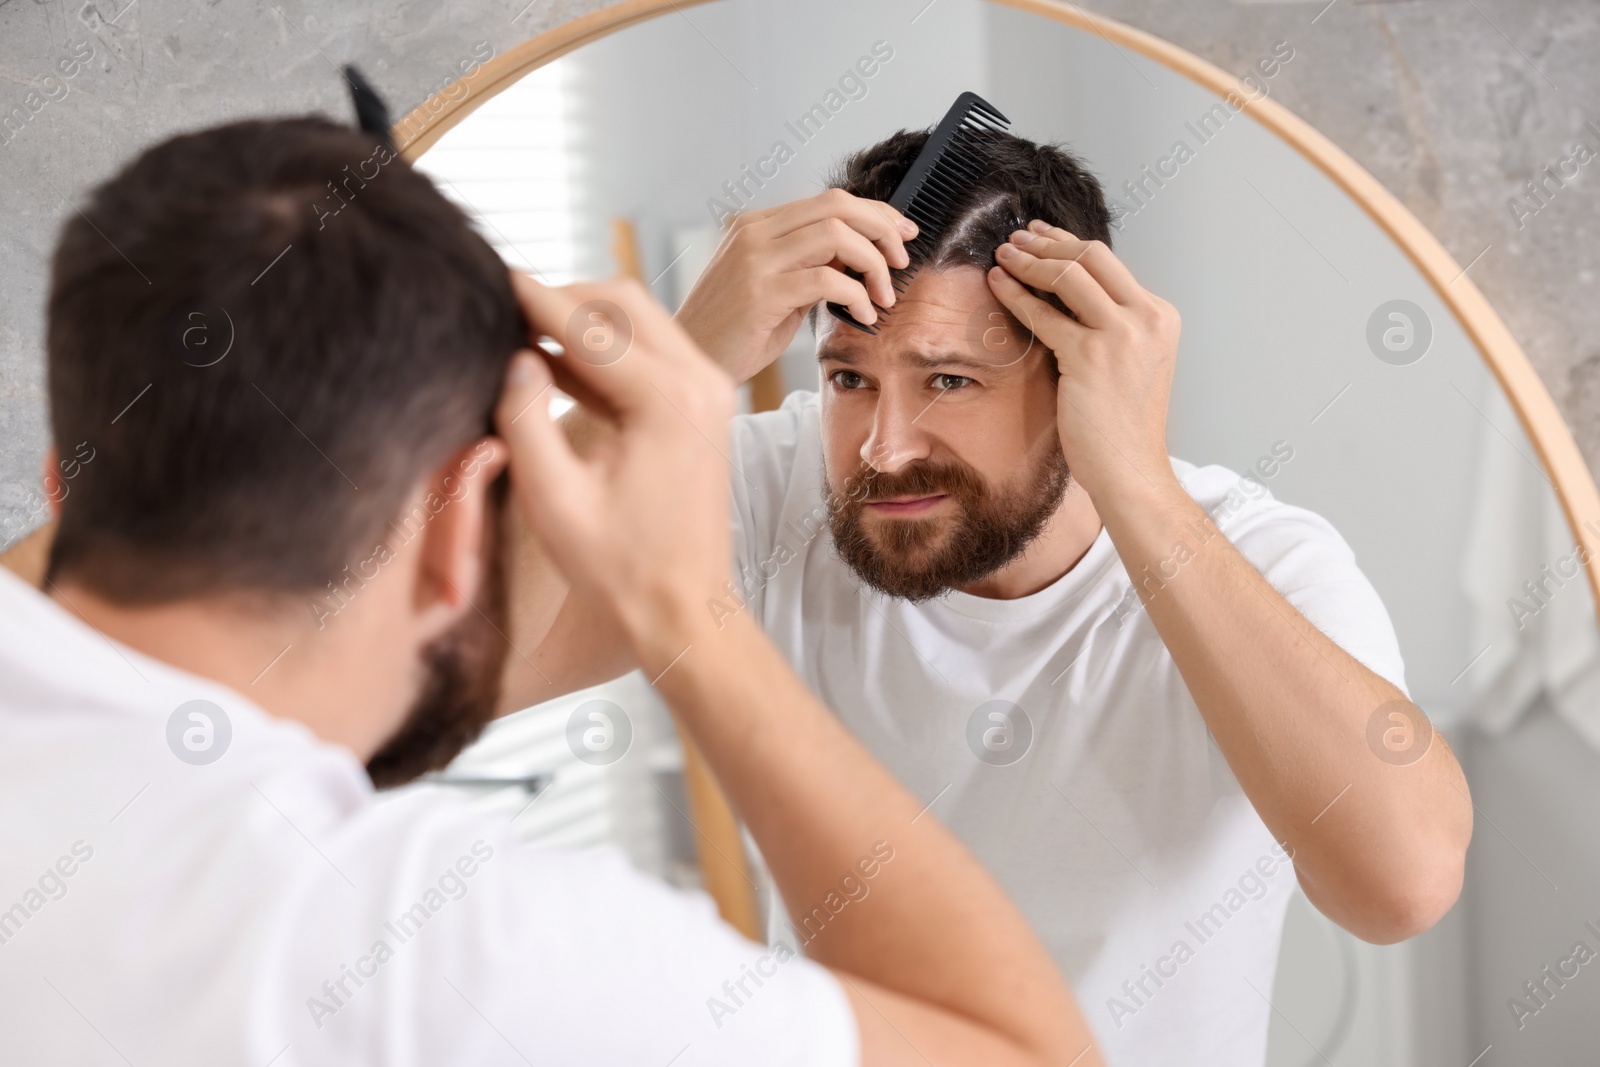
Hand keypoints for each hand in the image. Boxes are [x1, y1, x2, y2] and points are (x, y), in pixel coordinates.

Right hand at [494, 273, 735, 668]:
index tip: (491, 277)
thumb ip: (524, 419)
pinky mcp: (704, 407)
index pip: (588, 326)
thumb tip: (515, 357)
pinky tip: (552, 370)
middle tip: (505, 311)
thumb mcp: (552, 499)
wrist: (682, 609)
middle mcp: (700, 383)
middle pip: (623, 301)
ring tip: (519, 338)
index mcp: (668, 400)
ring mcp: (709, 392)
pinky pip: (649, 355)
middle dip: (561, 299)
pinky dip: (603, 353)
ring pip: (639, 321)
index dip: (532, 299)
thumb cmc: (619, 568)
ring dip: (582, 324)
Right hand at [675, 189, 917, 381]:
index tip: (902, 234)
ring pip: (836, 236)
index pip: (829, 201)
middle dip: (882, 229)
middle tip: (902, 261)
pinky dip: (857, 296)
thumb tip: (861, 257)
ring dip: (874, 264)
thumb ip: (810, 266)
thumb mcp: (776, 289)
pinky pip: (827, 281)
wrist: (692, 363)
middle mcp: (753, 233)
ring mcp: (755, 261)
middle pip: (837, 207)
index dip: (874, 213)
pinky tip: (863, 315)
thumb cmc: (733, 333)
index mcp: (756, 225)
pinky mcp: (760, 293)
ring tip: (884, 295)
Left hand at [986, 221, 1180, 500]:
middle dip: (1048, 243)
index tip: (1040, 236)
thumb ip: (1110, 325)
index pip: (1109, 263)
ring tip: (1002, 255)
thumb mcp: (1130, 361)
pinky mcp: (1091, 357)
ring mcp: (1122, 335)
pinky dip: (1015, 294)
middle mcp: (1146, 318)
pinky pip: (1044, 314)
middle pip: (1091, 256)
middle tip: (1016, 238)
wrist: (1130, 470)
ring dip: (1029, 260)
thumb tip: (1066, 294)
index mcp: (1159, 315)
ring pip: (1068, 275)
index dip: (1068, 244)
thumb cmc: (1122, 425)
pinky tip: (997, 285)